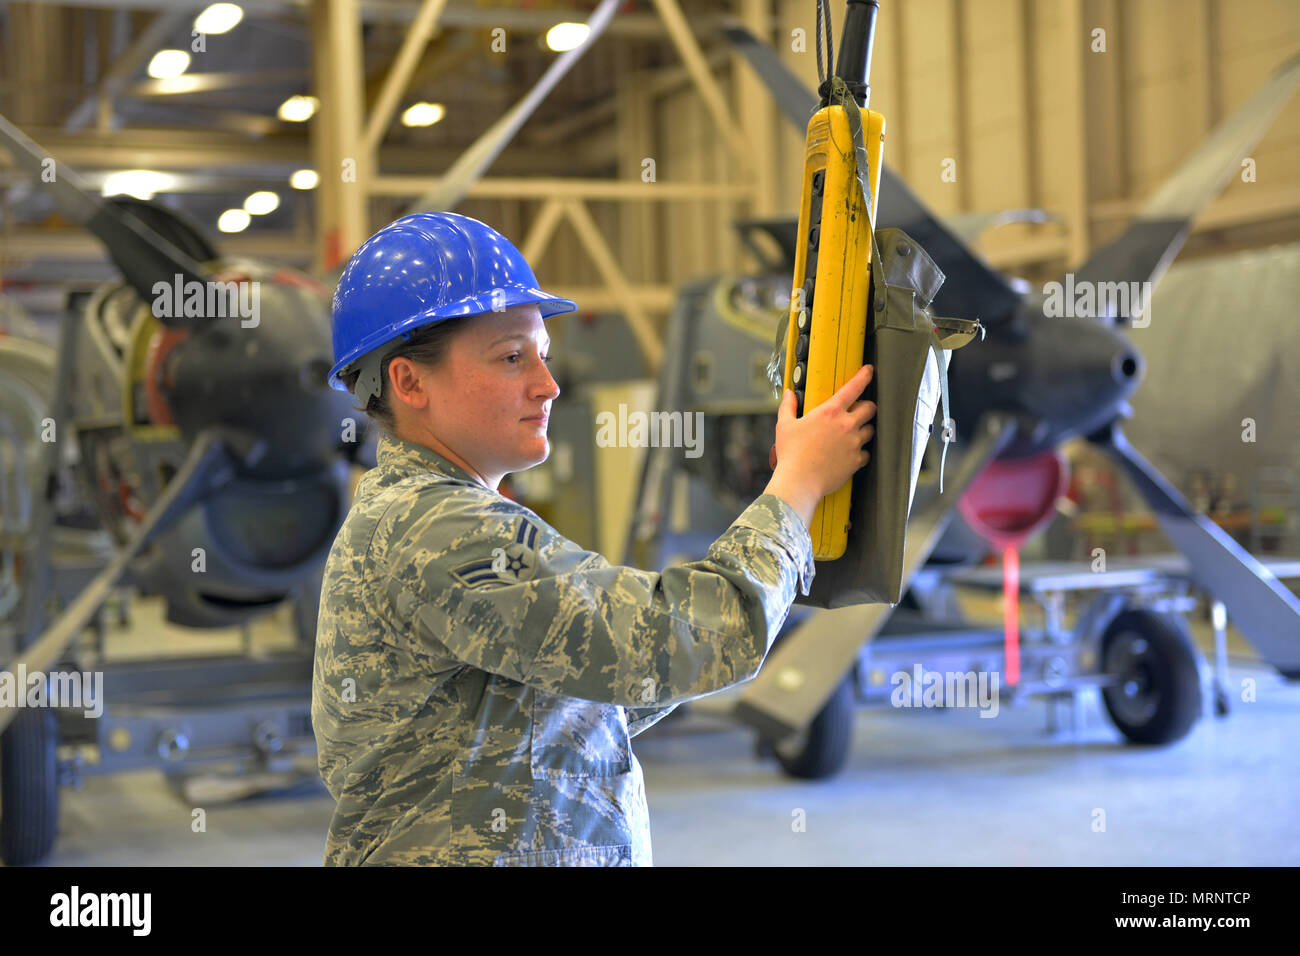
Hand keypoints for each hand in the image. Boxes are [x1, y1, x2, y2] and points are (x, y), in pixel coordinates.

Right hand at [763, 364, 876, 526]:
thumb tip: (789, 394)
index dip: (864, 376)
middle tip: (859, 410)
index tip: (869, 371)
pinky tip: (850, 454)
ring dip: (864, 429)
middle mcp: (846, 425)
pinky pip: (866, 453)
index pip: (854, 387)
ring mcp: (854, 443)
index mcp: (830, 412)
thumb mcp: (785, 426)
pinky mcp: (856, 461)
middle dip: (867, 406)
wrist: (799, 481)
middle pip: (870, 408)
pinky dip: (861, 452)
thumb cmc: (791, 454)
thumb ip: (788, 407)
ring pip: (871, 430)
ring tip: (853, 434)